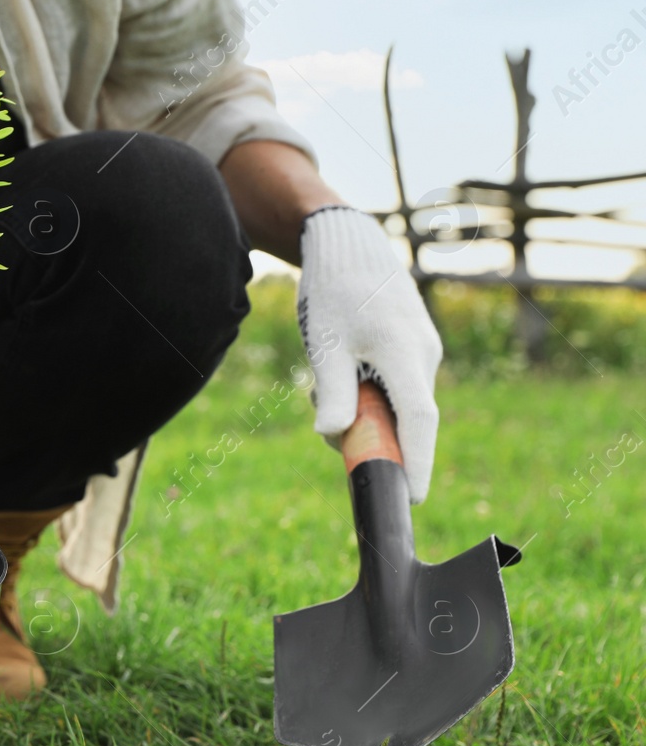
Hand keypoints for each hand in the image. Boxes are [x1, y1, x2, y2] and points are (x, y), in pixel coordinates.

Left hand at [297, 206, 442, 502]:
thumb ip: (334, 391)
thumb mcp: (325, 344)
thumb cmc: (334, 292)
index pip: (419, 420)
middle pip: (405, 418)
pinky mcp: (414, 347)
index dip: (418, 461)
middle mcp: (423, 355)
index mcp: (404, 353)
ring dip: (361, 409)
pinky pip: (394, 386)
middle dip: (370, 435)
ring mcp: (423, 350)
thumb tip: (333, 436)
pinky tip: (337, 369)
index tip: (413, 497)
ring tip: (322, 381)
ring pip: (396, 403)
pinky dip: (366, 392)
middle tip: (330, 430)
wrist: (348, 248)